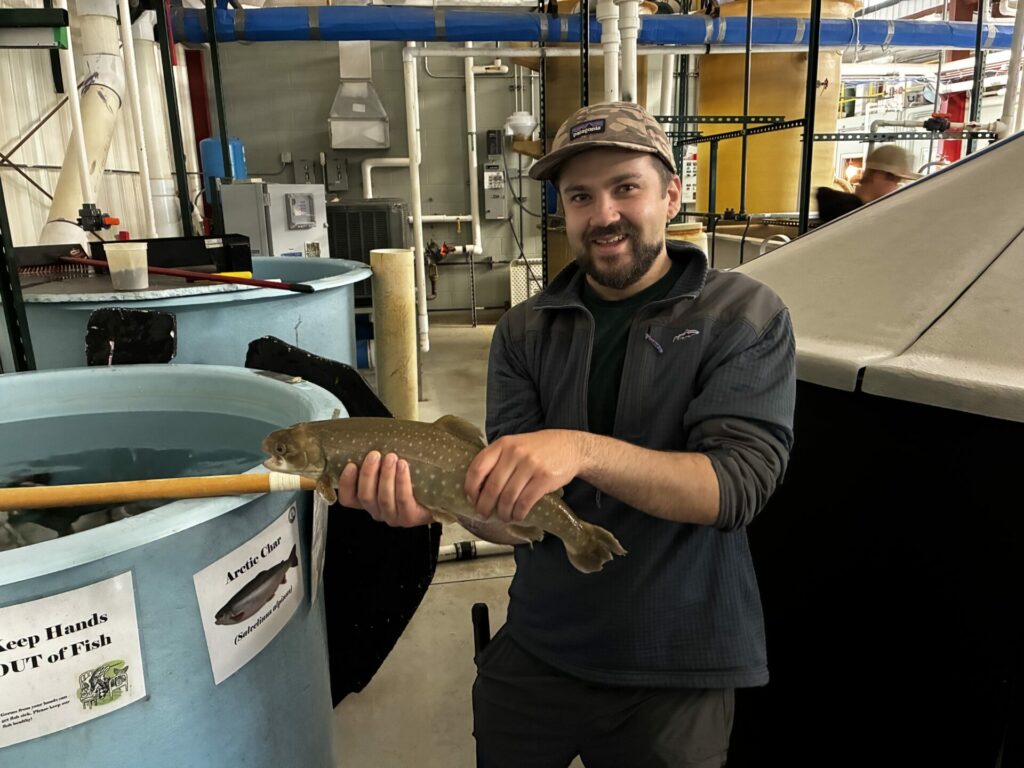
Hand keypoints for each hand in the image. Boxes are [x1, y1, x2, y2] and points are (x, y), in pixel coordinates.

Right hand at [338, 451, 434, 527]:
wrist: (439, 494)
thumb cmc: (412, 478)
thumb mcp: (391, 467)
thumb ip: (378, 459)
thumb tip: (371, 433)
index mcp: (369, 500)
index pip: (348, 498)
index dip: (346, 483)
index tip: (350, 465)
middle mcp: (378, 511)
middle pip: (366, 496)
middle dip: (368, 473)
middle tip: (375, 454)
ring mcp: (394, 517)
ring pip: (384, 498)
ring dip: (386, 476)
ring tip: (392, 457)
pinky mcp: (410, 518)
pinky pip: (403, 500)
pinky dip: (401, 482)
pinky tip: (403, 466)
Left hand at [464, 430, 588, 522]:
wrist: (570, 447)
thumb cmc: (540, 448)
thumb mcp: (516, 445)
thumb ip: (498, 459)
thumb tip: (478, 486)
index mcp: (503, 444)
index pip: (478, 468)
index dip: (471, 487)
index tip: (471, 498)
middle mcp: (515, 453)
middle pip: (492, 487)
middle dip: (485, 505)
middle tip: (484, 513)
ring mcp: (530, 465)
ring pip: (508, 497)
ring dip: (503, 512)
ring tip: (504, 516)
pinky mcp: (544, 478)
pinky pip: (525, 502)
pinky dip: (518, 513)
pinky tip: (518, 515)